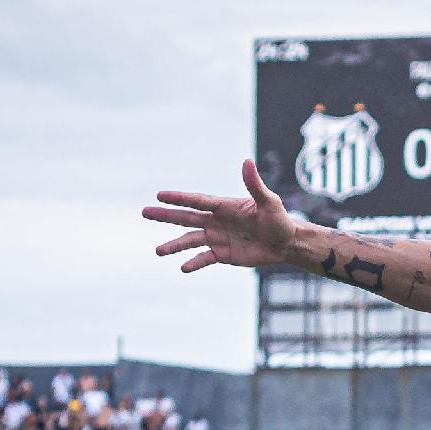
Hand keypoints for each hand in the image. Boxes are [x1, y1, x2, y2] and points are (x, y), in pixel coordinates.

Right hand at [143, 159, 295, 272]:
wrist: (286, 244)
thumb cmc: (279, 220)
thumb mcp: (269, 202)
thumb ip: (255, 184)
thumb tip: (247, 161)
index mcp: (224, 206)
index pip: (197, 201)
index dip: (179, 198)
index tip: (159, 195)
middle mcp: (216, 221)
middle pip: (186, 217)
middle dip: (165, 216)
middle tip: (144, 212)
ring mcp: (218, 238)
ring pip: (191, 240)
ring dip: (175, 245)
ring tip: (158, 251)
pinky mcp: (223, 254)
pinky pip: (204, 258)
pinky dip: (194, 263)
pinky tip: (183, 267)